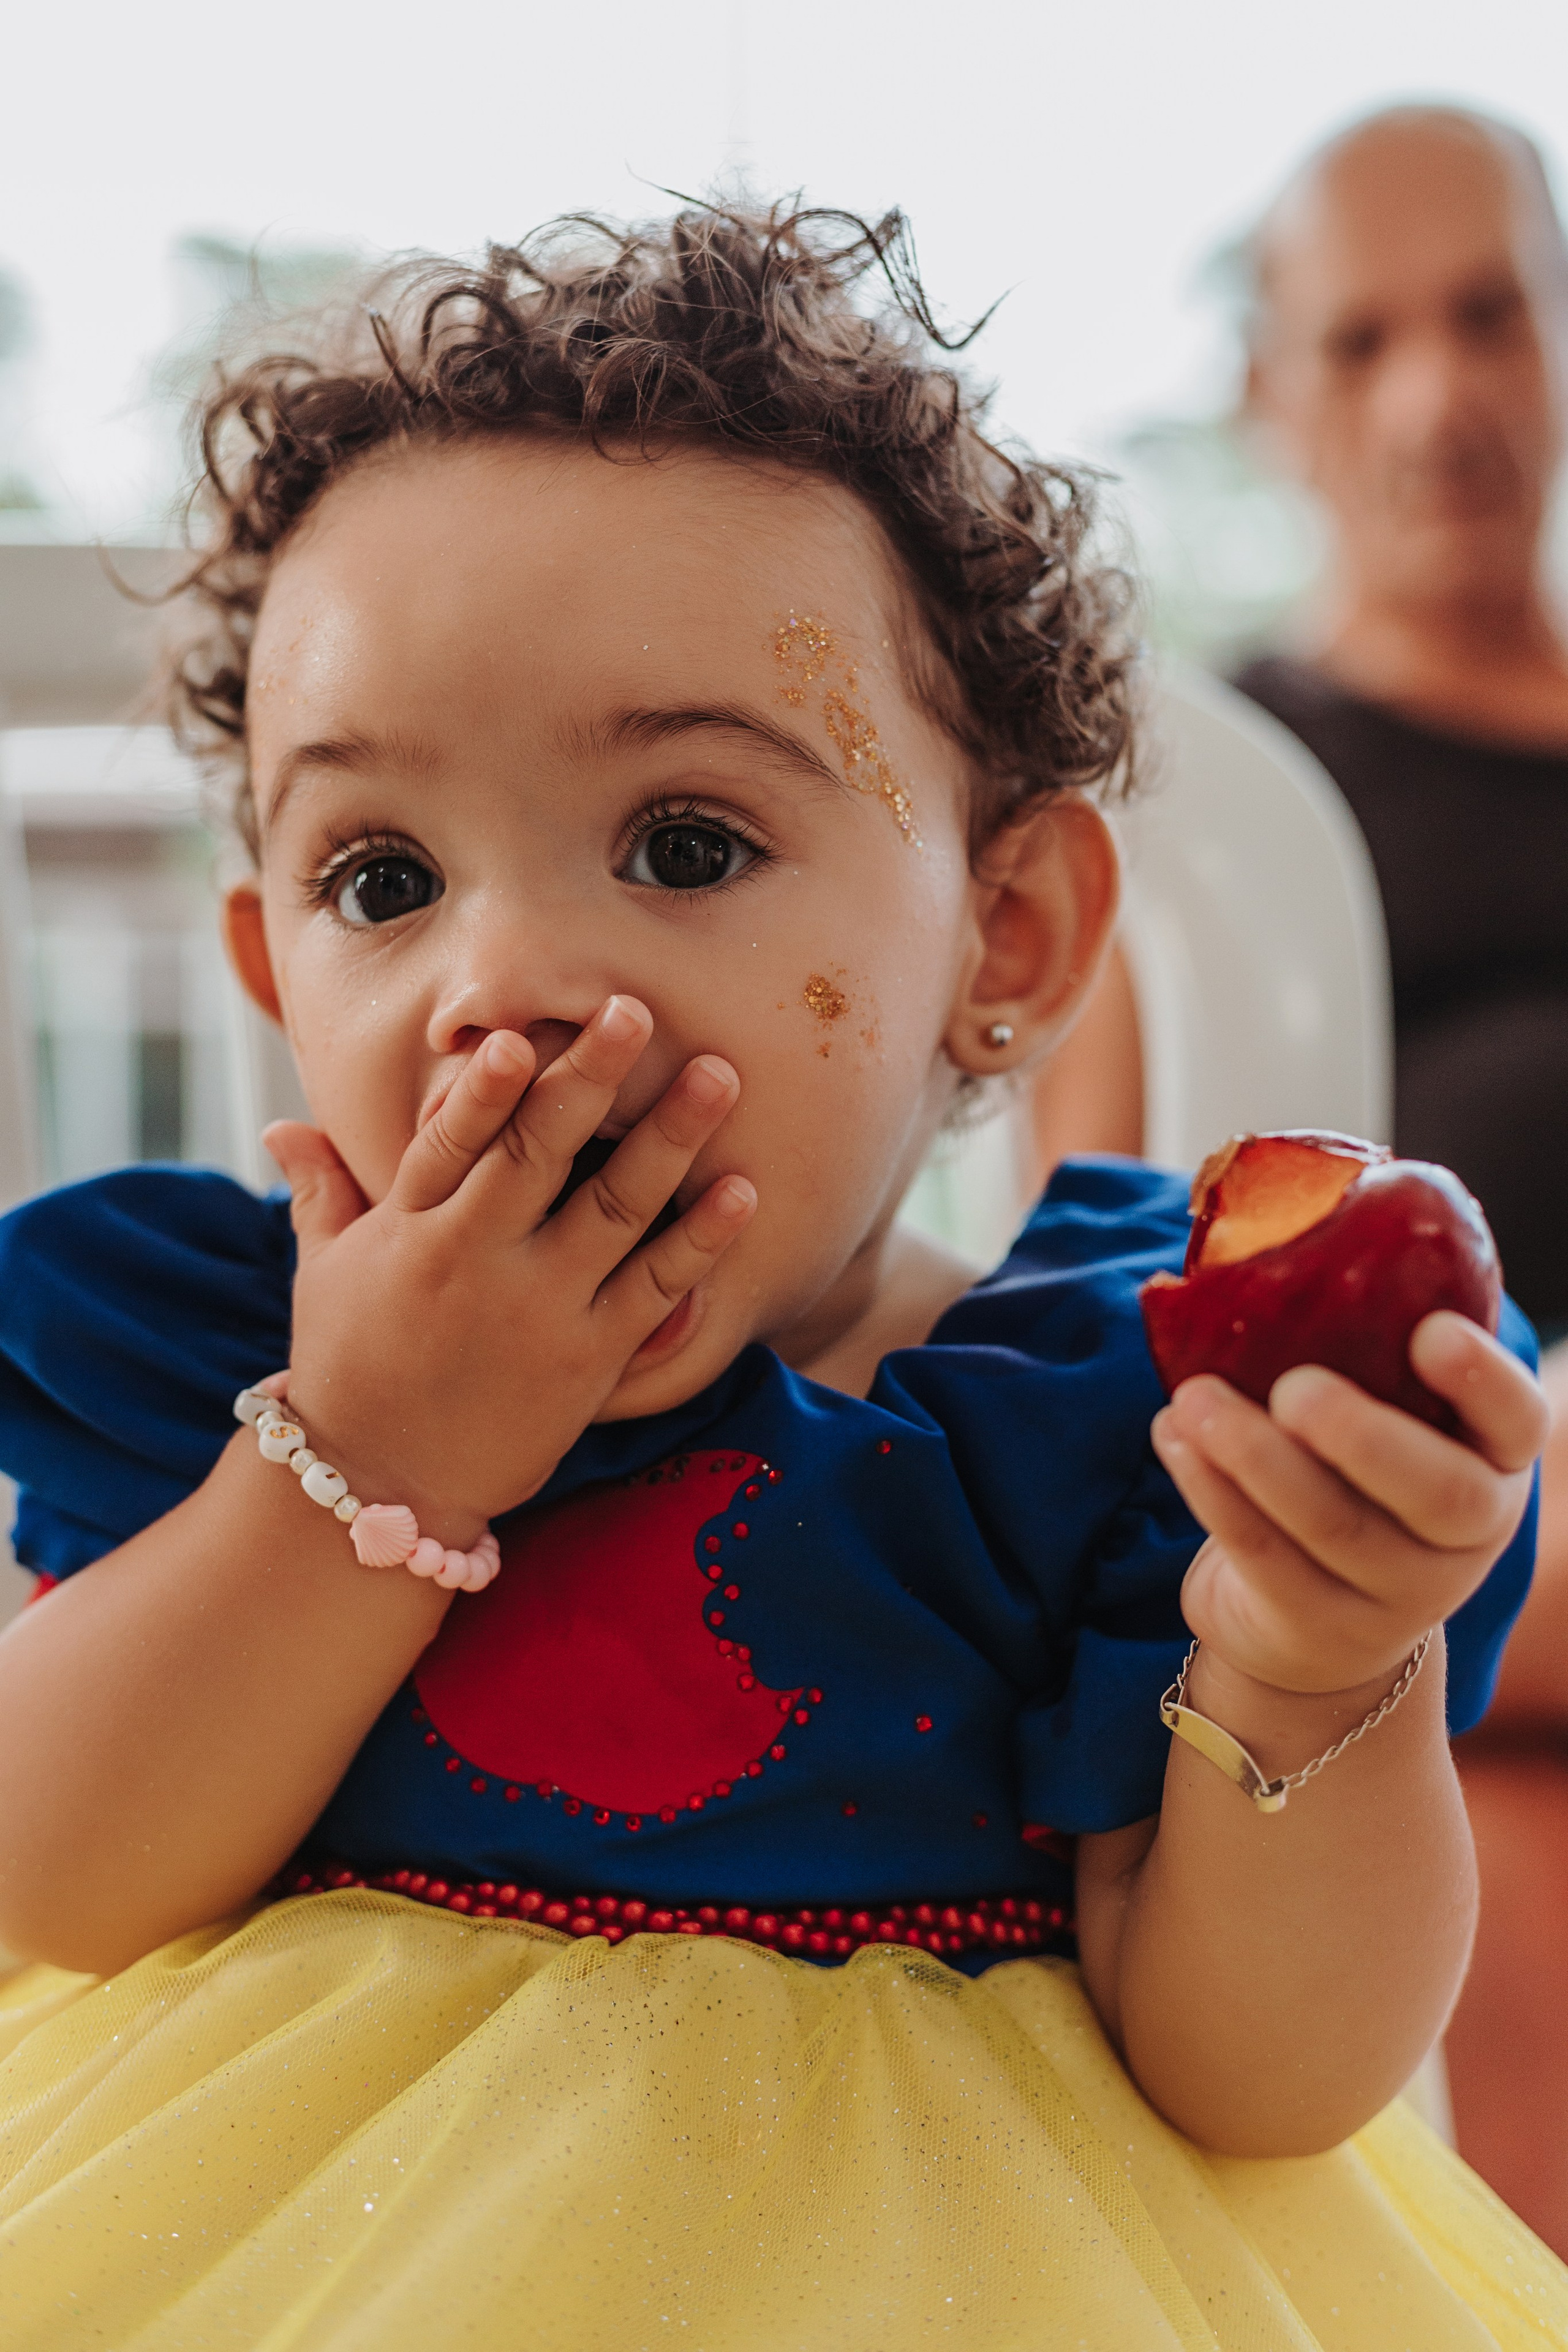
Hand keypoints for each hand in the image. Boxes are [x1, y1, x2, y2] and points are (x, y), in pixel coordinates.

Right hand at [264, 997, 755, 1543]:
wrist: (382, 1487)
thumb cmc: (352, 1368)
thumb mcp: (327, 1275)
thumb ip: (323, 1192)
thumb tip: (282, 1128)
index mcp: (410, 1231)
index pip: (450, 1142)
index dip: (486, 1091)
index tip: (519, 1036)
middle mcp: (478, 1264)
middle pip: (542, 1155)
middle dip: (591, 1078)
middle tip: (636, 1010)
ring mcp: (541, 1312)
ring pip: (617, 1209)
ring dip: (672, 1138)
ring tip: (720, 1074)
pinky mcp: (590, 1361)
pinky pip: (657, 1290)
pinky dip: (702, 1241)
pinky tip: (742, 1190)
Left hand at [1151, 1311, 1547, 1699]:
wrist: (1318, 1623)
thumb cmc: (1351, 1474)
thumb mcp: (1385, 1417)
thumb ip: (1371, 1341)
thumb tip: (1308, 1201)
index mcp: (1493, 1462)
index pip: (1517, 1421)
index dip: (1482, 1378)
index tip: (1431, 1330)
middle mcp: (1464, 1537)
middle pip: (1437, 1491)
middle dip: (1363, 1435)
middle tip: (1294, 1387)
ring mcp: (1397, 1594)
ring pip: (1334, 1525)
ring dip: (1255, 1456)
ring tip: (1193, 1398)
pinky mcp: (1317, 1625)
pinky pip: (1262, 1555)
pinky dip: (1210, 1491)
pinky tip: (1173, 1436)